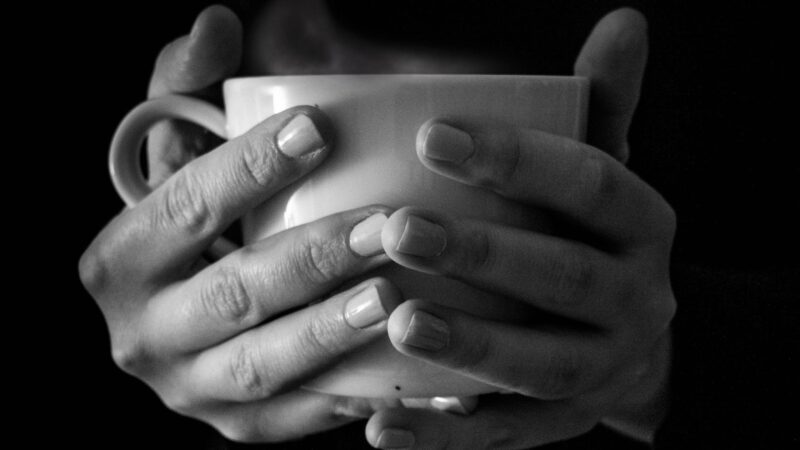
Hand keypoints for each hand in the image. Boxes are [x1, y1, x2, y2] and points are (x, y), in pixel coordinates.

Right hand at [79, 6, 401, 442]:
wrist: (187, 313)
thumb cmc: (199, 218)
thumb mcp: (182, 147)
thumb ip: (190, 83)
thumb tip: (218, 23)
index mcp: (122, 258)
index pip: (183, 206)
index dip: (247, 168)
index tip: (318, 130)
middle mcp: (143, 333)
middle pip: (231, 294)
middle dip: (310, 259)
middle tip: (385, 224)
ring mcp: (189, 390)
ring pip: (262, 366)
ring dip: (330, 334)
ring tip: (395, 298)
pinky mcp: (236, 427)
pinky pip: (295, 419)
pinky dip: (349, 400)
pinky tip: (405, 376)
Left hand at [366, 9, 675, 448]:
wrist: (629, 342)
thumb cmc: (589, 237)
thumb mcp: (601, 172)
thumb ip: (603, 106)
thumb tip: (625, 20)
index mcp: (644, 225)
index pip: (592, 183)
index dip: (517, 158)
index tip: (431, 133)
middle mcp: (637, 300)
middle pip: (562, 277)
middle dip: (482, 253)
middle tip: (397, 228)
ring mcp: (602, 370)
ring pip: (538, 363)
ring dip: (468, 344)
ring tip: (396, 320)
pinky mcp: (559, 426)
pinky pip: (505, 434)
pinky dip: (445, 435)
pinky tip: (382, 427)